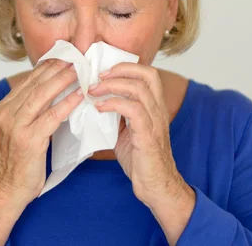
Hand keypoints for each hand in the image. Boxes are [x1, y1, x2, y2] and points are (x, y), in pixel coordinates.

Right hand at [0, 59, 83, 245]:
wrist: (6, 188)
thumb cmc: (17, 161)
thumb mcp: (17, 130)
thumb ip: (29, 111)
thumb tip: (51, 91)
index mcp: (2, 109)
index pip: (26, 82)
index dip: (45, 68)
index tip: (62, 57)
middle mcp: (6, 114)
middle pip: (34, 84)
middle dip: (55, 69)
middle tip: (74, 58)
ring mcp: (16, 126)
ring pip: (42, 96)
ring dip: (62, 81)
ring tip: (79, 72)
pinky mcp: (29, 140)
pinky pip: (51, 116)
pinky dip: (67, 104)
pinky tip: (79, 96)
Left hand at [88, 63, 194, 243]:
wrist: (154, 184)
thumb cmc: (140, 159)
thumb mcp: (127, 130)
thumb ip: (117, 113)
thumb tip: (95, 100)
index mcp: (154, 106)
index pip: (148, 73)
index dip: (126, 66)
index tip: (104, 72)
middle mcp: (158, 110)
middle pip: (147, 74)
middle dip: (120, 69)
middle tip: (98, 76)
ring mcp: (155, 121)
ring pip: (139, 88)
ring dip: (112, 85)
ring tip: (93, 91)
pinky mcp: (147, 135)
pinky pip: (132, 110)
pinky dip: (113, 104)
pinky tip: (99, 108)